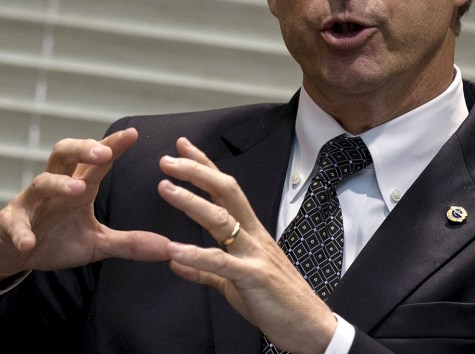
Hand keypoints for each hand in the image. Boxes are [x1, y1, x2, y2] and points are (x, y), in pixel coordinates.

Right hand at [0, 128, 170, 299]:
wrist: (11, 251)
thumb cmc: (55, 237)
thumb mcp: (96, 243)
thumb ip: (129, 243)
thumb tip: (168, 249)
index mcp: (77, 186)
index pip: (95, 160)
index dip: (112, 145)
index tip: (133, 134)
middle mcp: (54, 187)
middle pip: (64, 155)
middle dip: (82, 149)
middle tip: (102, 153)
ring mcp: (31, 204)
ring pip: (41, 183)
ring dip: (58, 184)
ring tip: (76, 190)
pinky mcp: (12, 224)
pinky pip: (15, 225)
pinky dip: (21, 232)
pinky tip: (28, 243)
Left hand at [158, 137, 335, 353]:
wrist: (310, 328)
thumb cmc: (276, 302)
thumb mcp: (234, 282)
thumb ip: (205, 270)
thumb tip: (175, 263)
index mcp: (250, 233)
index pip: (225, 189)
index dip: (204, 166)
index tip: (182, 146)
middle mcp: (253, 236)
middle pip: (226, 191)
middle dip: (197, 172)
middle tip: (167, 159)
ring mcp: (255, 255)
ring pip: (222, 219)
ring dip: (191, 202)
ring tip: (164, 188)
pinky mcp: (254, 278)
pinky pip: (221, 263)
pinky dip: (196, 256)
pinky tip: (173, 252)